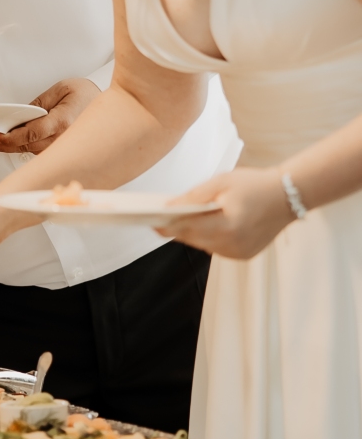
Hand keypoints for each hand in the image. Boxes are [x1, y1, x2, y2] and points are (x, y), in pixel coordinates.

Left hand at [0, 78, 100, 154]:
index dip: (9, 138)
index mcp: (63, 122)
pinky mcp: (65, 152)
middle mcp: (64, 139)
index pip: (30, 134)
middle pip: (27, 147)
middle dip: (4, 145)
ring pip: (32, 153)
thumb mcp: (61, 89)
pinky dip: (25, 149)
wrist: (113, 107)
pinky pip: (41, 153)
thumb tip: (20, 115)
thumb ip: (39, 102)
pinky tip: (13, 145)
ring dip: (12, 148)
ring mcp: (65, 149)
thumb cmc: (88, 96)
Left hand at [156, 167, 295, 258]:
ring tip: (178, 221)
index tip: (150, 223)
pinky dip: (210, 238)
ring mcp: (239, 253)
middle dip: (177, 229)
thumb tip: (168, 207)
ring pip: (204, 245)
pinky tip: (206, 226)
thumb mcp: (221, 182)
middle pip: (194, 239)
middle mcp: (234, 244)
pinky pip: (217, 248)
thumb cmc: (254, 184)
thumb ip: (193, 196)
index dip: (168, 227)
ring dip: (193, 234)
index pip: (189, 229)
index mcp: (229, 225)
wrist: (287, 196)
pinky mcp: (243, 256)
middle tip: (159, 220)